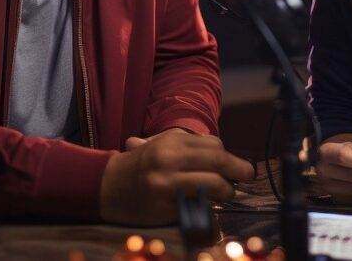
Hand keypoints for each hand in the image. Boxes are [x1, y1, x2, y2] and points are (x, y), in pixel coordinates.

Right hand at [99, 129, 253, 225]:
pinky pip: (198, 208)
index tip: (232, 164)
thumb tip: (221, 151)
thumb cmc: (136, 165)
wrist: (104, 186)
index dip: (227, 155)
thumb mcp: (158, 145)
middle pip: (219, 161)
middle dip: (239, 169)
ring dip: (227, 190)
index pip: (213, 145)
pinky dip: (209, 210)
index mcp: (170, 141)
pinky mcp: (165, 207)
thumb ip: (186, 146)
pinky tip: (209, 211)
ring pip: (214, 184)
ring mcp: (168, 184)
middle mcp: (170, 159)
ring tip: (227, 193)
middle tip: (248, 175)